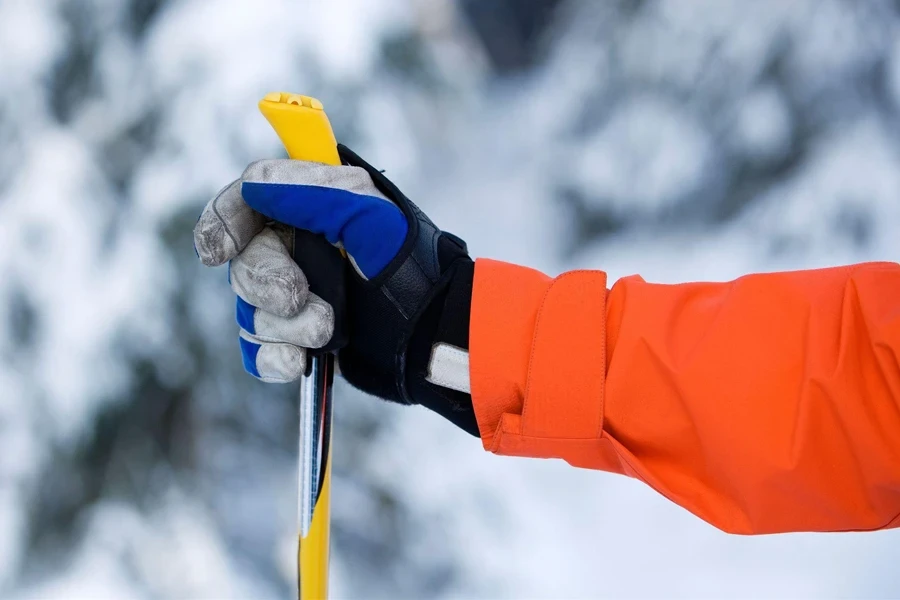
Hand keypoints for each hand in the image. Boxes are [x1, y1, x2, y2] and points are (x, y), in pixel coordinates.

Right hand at [194, 146, 477, 434]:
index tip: (219, 248)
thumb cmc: (408, 266)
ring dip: (285, 325)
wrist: (431, 334)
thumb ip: (313, 192)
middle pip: (244, 261)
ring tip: (328, 330)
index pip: (246, 200)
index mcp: (311, 206)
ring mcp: (296, 294)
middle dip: (267, 283)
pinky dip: (273, 358)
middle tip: (299, 296)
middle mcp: (298, 248)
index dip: (223, 221)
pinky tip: (298, 362)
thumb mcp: (370, 216)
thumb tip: (254, 183)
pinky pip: (258, 351)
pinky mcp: (299, 337)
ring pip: (250, 310)